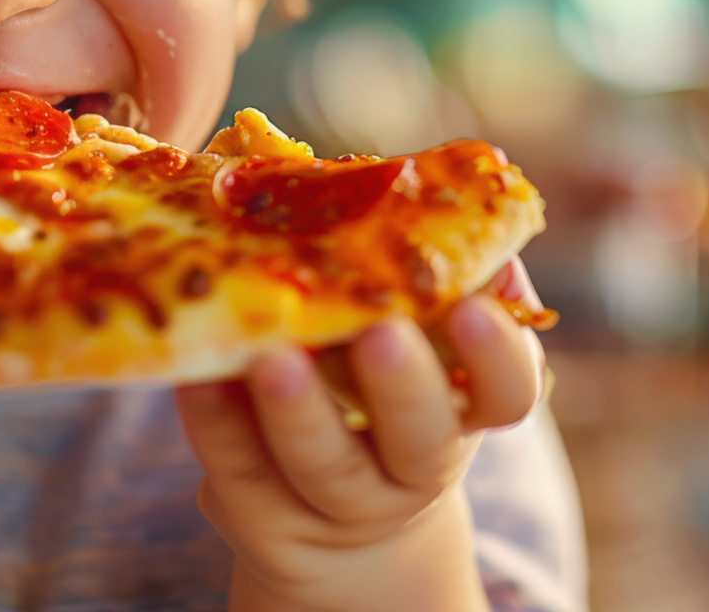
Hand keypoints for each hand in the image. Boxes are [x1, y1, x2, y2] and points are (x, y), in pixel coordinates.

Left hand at [177, 258, 546, 611]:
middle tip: (377, 333)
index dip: (497, 355)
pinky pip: (240, 470)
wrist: (333, 521)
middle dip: (401, 386)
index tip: (472, 310)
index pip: (508, 391)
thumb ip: (420, 276)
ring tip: (271, 356)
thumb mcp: (415, 342)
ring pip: (326, 466)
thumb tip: (418, 188)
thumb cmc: (379, 387)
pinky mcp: (265, 516)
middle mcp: (415, 464)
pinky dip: (217, 420)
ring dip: (298, 410)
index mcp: (466, 407)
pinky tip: (200, 374)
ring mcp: (341, 501)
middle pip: (421, 438)